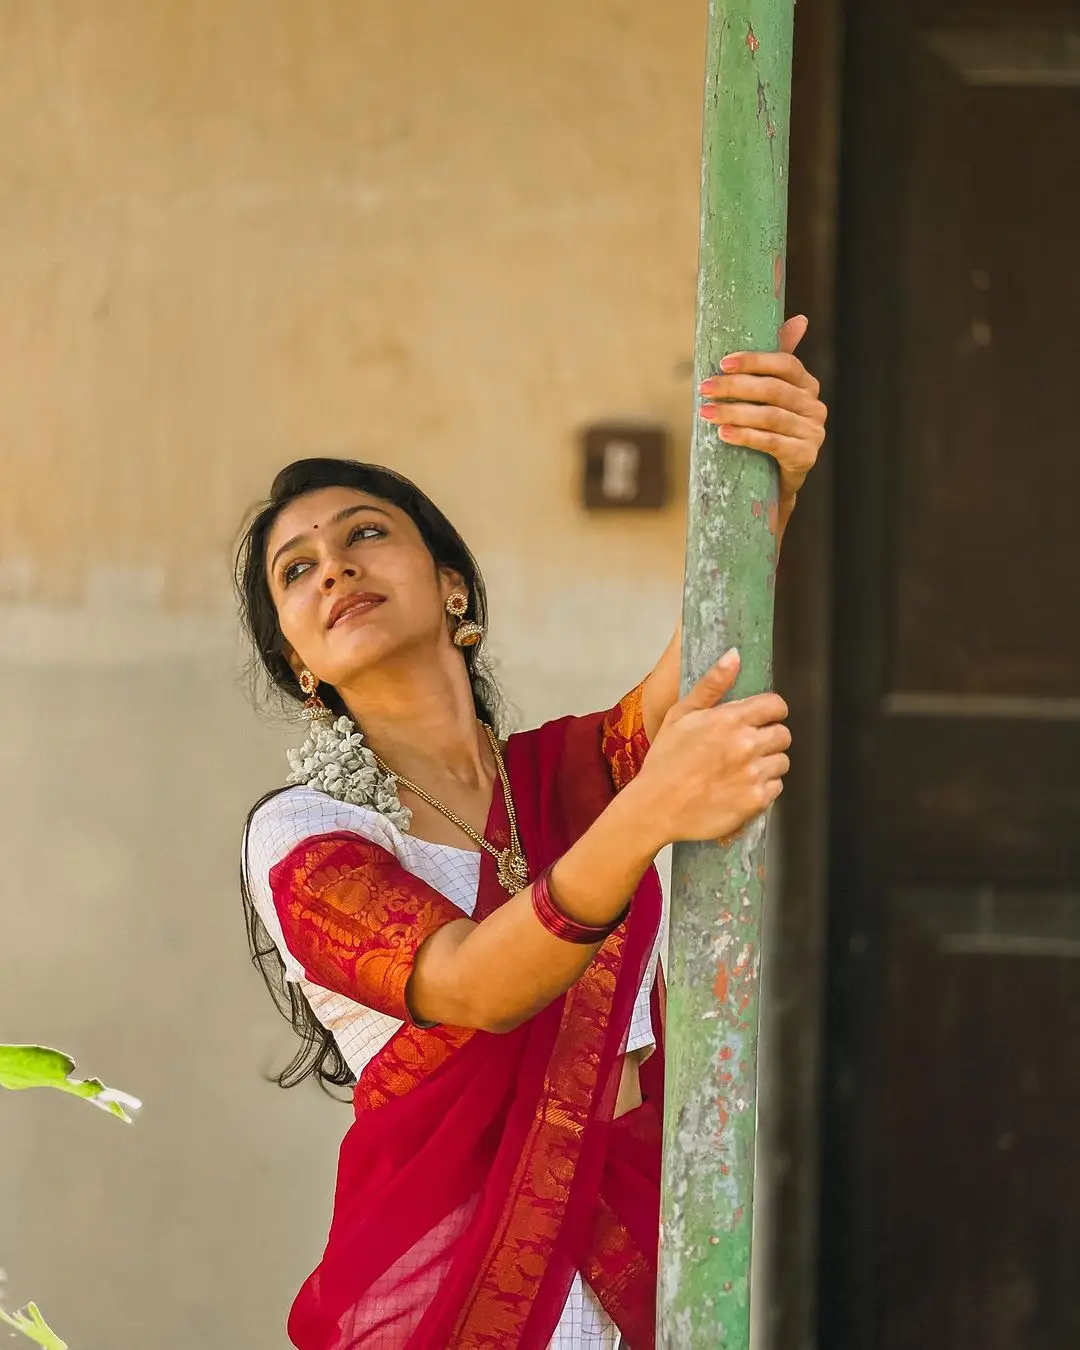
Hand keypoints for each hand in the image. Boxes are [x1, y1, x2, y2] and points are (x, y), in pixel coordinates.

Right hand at [629, 649, 790, 846]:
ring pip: (781, 762)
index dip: (769, 711)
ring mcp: (753, 773)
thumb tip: (734, 655)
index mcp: (730, 719)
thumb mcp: (681, 714)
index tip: (759, 719)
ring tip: (740, 770)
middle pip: (783, 734)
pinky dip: (762, 788)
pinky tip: (739, 788)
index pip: (776, 706)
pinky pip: (776, 788)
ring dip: (767, 764)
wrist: (656, 807)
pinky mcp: (756, 800)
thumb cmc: (665, 760)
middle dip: (768, 738)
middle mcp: (746, 744)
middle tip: (745, 748)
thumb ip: (712, 684)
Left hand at [697, 314, 826, 501]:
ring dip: (734, 412)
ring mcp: (813, 432)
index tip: (722, 363)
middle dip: (735, 387)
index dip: (754, 361)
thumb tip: (801, 319)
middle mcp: (814, 406)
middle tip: (704, 388)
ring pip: (771, 416)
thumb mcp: (767, 397)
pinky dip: (747, 437)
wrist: (774, 480)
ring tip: (706, 412)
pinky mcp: (805, 456)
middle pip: (773, 390)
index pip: (785, 363)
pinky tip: (724, 434)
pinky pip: (773, 443)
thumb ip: (773, 363)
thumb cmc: (767, 430)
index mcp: (806, 384)